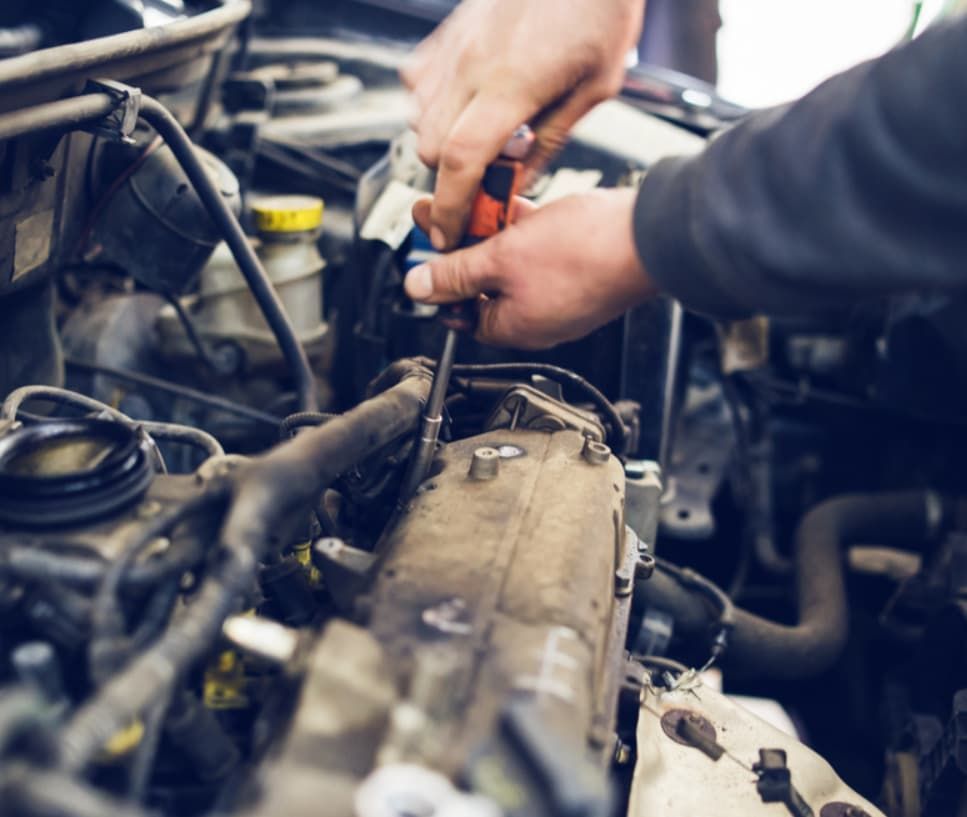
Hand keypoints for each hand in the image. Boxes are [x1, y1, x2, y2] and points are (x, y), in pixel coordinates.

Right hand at [401, 0, 643, 249]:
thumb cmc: (599, 8)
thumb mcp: (594, 88)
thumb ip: (550, 140)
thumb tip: (520, 179)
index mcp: (511, 85)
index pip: (460, 163)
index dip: (450, 208)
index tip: (449, 232)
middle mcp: (471, 65)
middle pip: (430, 147)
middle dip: (448, 178)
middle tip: (481, 184)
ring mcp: (455, 46)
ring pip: (417, 118)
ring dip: (440, 142)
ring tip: (479, 141)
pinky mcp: (448, 30)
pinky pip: (417, 82)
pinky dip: (430, 105)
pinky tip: (464, 104)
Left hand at [403, 188, 655, 349]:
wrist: (646, 236)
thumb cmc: (583, 257)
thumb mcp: (500, 261)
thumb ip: (456, 274)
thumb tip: (419, 288)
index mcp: (514, 328)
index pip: (460, 315)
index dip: (440, 284)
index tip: (428, 254)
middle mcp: (536, 316)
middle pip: (483, 284)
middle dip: (461, 248)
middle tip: (444, 218)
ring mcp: (557, 290)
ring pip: (509, 261)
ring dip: (488, 231)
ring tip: (475, 200)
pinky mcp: (575, 266)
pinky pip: (536, 249)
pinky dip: (520, 226)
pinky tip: (511, 200)